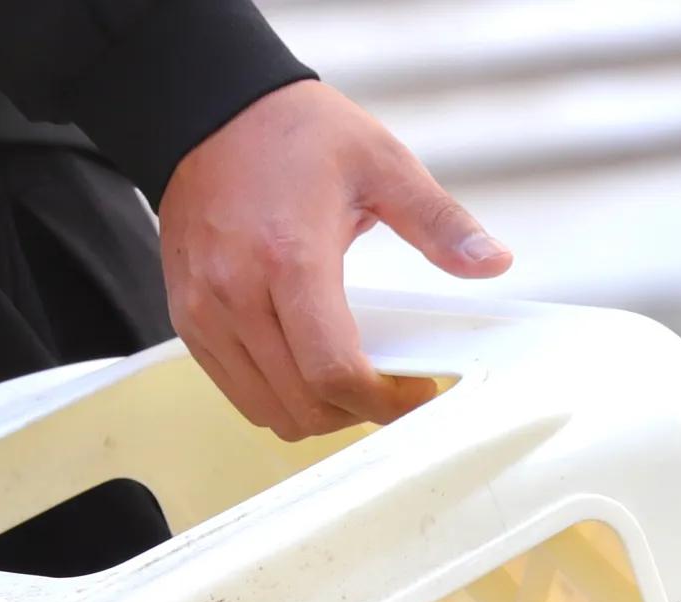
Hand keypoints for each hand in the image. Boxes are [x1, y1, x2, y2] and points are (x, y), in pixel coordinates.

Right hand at [160, 80, 513, 439]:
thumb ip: (439, 220)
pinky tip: (309, 364)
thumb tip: (494, 261)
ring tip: (352, 377)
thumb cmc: (293, 133)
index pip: (334, 372)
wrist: (210, 110)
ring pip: (268, 411)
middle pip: (305, 405)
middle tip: (391, 385)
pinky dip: (280, 396)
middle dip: (359, 412)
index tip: (416, 390)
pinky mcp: (186, 318)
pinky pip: (237, 391)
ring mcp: (203, 309)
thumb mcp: (381, 161)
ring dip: (319, 411)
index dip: (385, 402)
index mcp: (288, 256)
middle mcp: (235, 291)